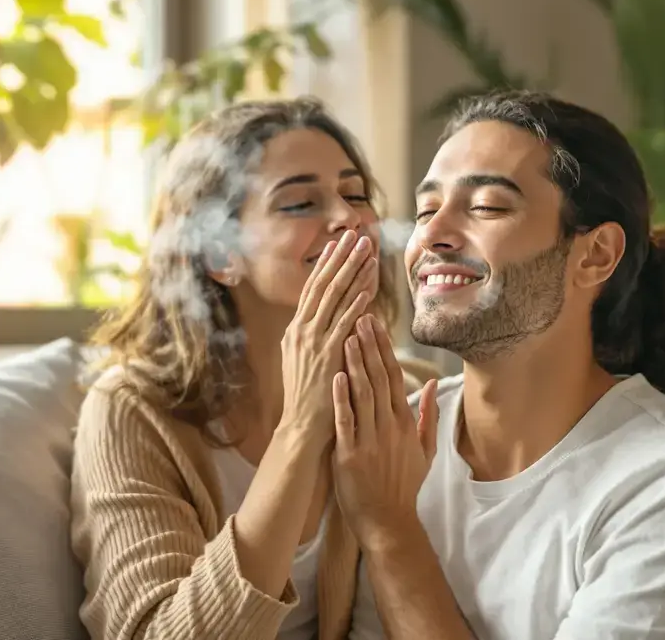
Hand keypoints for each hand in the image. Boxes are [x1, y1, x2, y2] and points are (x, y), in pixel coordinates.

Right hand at [279, 230, 378, 453]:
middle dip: (341, 259)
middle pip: (323, 286)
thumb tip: (331, 321)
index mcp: (296, 331)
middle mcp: (301, 331)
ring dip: (352, 273)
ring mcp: (312, 343)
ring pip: (334, 299)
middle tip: (356, 235)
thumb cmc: (309, 399)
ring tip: (367, 252)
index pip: (313, 289)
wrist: (301, 429)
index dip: (327, 265)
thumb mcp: (305, 363)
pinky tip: (368, 290)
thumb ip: (316, 340)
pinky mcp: (326, 356)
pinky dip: (355, 306)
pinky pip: (343, 325)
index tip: (339, 244)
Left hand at [332, 314, 439, 545]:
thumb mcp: (425, 450)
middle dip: (369, 346)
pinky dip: (340, 398)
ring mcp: (370, 440)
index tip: (376, 323)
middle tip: (361, 316)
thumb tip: (436, 385)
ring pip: (363, 394)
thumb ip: (430, 416)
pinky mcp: (350, 455)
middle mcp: (390, 427)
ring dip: (355, 363)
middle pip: (379, 378)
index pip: (395, 377)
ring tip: (347, 335)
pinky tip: (335, 375)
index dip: (385, 348)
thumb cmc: (403, 485)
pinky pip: (345, 421)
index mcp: (405, 423)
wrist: (388, 521)